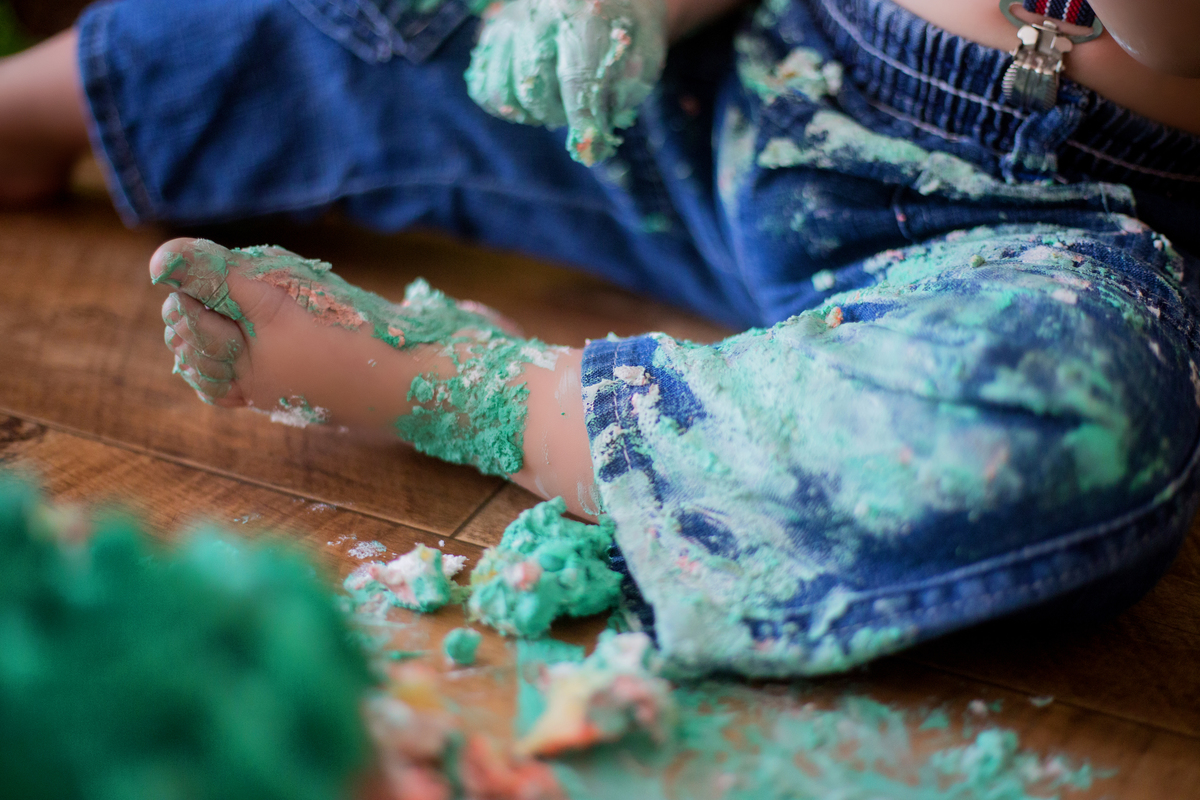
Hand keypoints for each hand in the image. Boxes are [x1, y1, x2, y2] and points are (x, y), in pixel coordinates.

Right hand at [466, 0, 667, 165]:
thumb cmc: (625, 30)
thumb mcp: (644, 53)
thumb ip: (627, 89)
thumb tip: (598, 132)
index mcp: (584, 18)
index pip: (577, 79)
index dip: (583, 122)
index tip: (592, 149)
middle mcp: (540, 18)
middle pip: (534, 88)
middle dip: (558, 116)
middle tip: (575, 114)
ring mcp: (511, 26)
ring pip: (503, 92)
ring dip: (530, 114)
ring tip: (552, 107)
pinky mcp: (494, 34)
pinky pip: (483, 87)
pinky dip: (504, 107)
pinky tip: (528, 103)